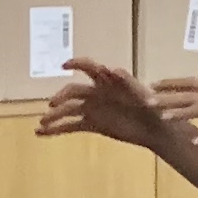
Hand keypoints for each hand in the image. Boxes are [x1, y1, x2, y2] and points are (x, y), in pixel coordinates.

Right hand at [35, 57, 175, 149]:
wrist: (157, 128)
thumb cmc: (153, 106)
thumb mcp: (144, 94)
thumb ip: (128, 82)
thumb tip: (112, 69)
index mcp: (107, 80)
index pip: (89, 67)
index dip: (76, 63)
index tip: (64, 66)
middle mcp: (95, 92)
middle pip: (72, 91)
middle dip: (61, 97)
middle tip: (52, 105)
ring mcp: (92, 108)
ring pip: (67, 110)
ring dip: (53, 116)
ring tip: (40, 124)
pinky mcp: (92, 124)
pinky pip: (70, 126)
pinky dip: (56, 130)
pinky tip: (41, 134)